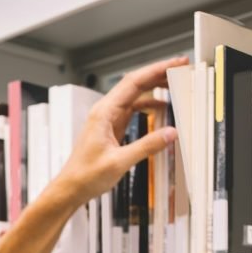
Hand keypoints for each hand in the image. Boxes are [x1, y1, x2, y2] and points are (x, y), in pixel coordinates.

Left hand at [55, 55, 188, 206]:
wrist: (71, 188)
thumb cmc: (86, 175)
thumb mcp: (119, 162)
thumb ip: (147, 146)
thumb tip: (170, 134)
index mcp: (104, 113)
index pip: (134, 82)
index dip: (156, 70)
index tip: (174, 64)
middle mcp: (105, 112)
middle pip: (135, 84)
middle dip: (158, 74)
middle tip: (180, 69)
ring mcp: (108, 119)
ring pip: (135, 96)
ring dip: (154, 89)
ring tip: (175, 85)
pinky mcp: (112, 128)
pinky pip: (133, 110)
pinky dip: (148, 106)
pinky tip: (162, 108)